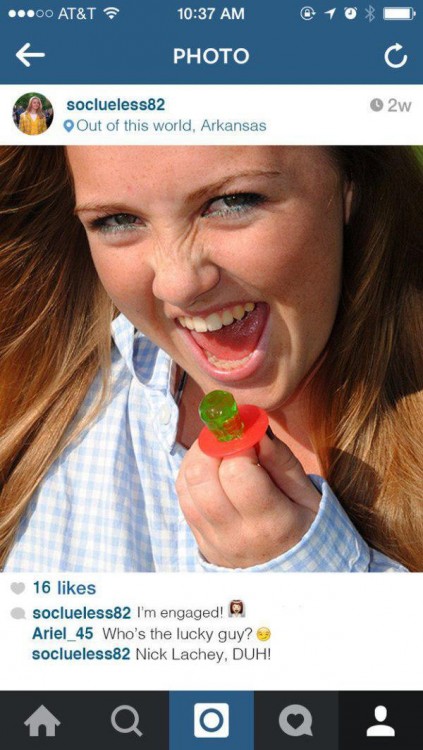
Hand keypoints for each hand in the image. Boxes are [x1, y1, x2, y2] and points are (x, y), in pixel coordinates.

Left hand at [176, 430, 321, 567]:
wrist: (294, 573)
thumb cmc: (305, 527)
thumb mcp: (307, 495)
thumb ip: (280, 461)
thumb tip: (254, 428)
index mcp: (270, 524)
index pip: (237, 472)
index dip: (237, 441)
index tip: (246, 429)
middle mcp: (235, 536)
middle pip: (202, 478)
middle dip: (210, 444)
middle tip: (227, 433)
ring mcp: (213, 541)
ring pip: (186, 486)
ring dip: (198, 456)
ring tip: (219, 448)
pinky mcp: (200, 542)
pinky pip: (184, 500)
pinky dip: (192, 475)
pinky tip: (210, 467)